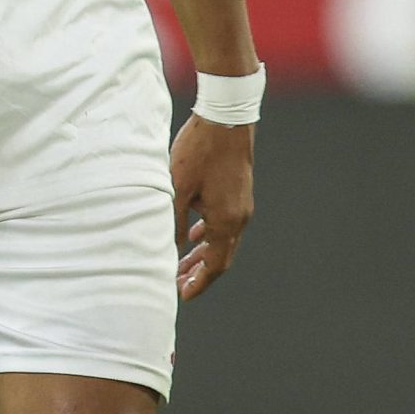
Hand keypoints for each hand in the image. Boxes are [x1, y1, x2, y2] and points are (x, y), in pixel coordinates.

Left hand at [169, 114, 253, 300]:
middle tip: (179, 284)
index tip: (182, 294)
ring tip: (183, 263)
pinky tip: (195, 233)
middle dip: (200, 273)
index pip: (214, 265)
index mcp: (225, 222)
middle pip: (220, 257)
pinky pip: (224, 223)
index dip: (198, 282)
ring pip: (222, 239)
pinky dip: (209, 233)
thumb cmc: (199, 151)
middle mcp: (239, 218)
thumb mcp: (178, 187)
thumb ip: (174, 221)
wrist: (226, 120)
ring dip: (203, 253)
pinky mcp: (239, 192)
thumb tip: (172, 246)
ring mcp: (242, 205)